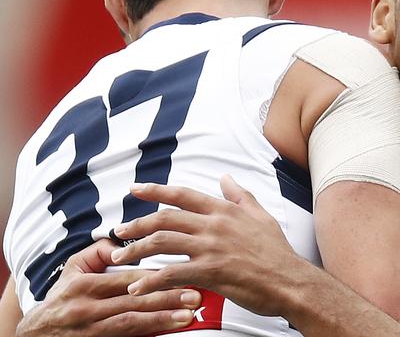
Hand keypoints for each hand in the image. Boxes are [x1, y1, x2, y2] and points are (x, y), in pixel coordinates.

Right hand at [17, 238, 200, 336]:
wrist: (36, 334)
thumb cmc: (63, 296)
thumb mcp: (74, 269)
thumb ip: (98, 252)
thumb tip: (121, 241)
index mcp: (84, 285)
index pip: (125, 278)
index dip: (154, 276)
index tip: (180, 272)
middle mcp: (86, 309)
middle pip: (133, 302)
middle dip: (166, 299)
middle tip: (194, 296)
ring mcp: (91, 330)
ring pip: (131, 324)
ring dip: (162, 320)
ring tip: (187, 316)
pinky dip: (148, 335)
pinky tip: (168, 331)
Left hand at [111, 175, 310, 316]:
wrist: (290, 280)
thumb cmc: (277, 252)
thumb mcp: (260, 215)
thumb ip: (240, 195)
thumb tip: (226, 177)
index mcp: (224, 210)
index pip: (182, 195)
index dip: (155, 190)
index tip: (135, 189)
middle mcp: (214, 225)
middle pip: (165, 218)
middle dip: (137, 223)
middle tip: (119, 231)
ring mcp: (211, 248)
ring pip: (162, 242)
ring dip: (136, 250)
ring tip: (119, 258)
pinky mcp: (211, 272)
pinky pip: (172, 273)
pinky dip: (151, 281)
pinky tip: (138, 288)